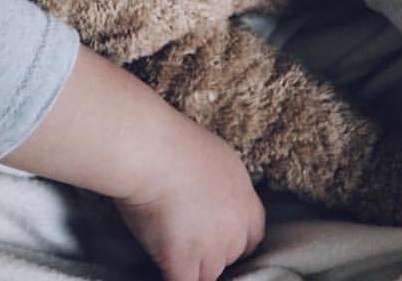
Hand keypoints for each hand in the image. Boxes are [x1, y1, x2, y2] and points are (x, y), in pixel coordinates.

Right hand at [0, 45, 263, 279]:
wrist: (148, 146)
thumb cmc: (162, 135)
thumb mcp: (202, 148)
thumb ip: (207, 174)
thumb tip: (192, 184)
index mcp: (242, 188)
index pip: (253, 230)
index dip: (233, 237)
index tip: (212, 234)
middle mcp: (236, 220)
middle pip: (233, 254)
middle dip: (212, 254)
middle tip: (182, 240)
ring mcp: (214, 246)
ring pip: (209, 274)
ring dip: (190, 268)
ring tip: (165, 250)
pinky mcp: (186, 261)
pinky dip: (171, 277)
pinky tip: (159, 269)